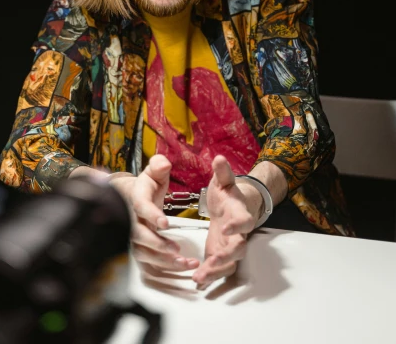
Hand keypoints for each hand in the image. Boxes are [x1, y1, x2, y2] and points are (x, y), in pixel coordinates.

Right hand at [109, 155, 199, 276]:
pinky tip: (181, 268)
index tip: (165, 223)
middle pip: (139, 237)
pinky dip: (163, 270)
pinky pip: (148, 265)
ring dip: (164, 262)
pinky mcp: (140, 250)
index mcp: (135, 198)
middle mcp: (131, 221)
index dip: (151, 215)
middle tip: (177, 249)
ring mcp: (134, 238)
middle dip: (158, 245)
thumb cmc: (146, 186)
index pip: (140, 207)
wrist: (130, 198)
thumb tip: (164, 164)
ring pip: (143, 255)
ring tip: (186, 263)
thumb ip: (159, 166)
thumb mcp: (153, 171)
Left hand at [192, 155, 262, 290]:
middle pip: (238, 248)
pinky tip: (196, 281)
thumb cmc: (228, 195)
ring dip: (215, 271)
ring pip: (228, 263)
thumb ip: (222, 172)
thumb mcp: (224, 181)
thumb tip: (219, 158)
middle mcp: (239, 234)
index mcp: (240, 214)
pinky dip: (208, 276)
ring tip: (199, 277)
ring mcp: (230, 247)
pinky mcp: (221, 255)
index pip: (244, 221)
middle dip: (226, 255)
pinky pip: (218, 269)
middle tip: (212, 259)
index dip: (237, 225)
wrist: (232, 208)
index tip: (226, 227)